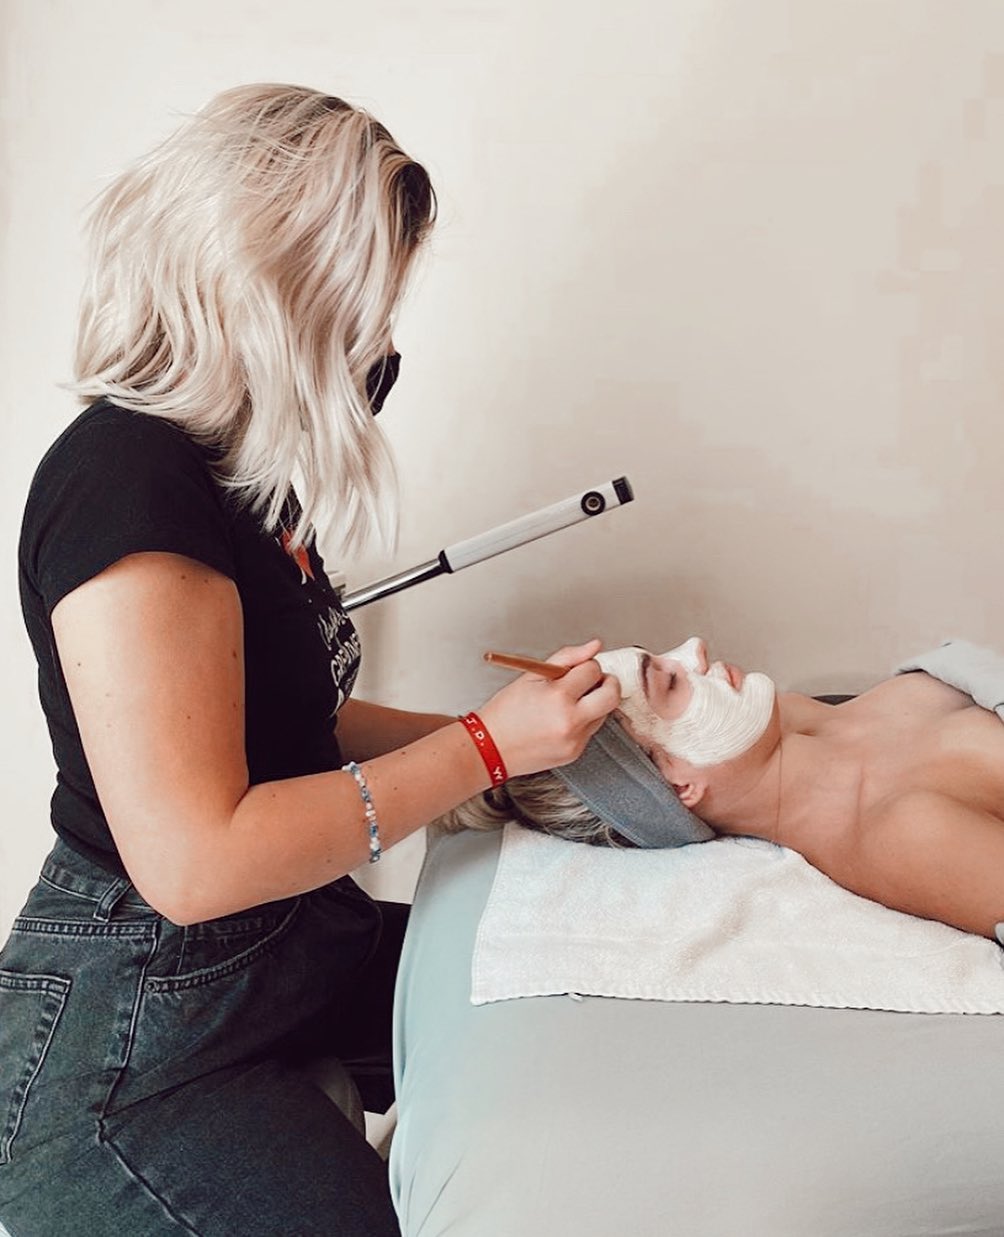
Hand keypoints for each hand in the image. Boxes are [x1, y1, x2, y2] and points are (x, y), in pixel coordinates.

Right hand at [477, 638, 620, 779]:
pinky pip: (590, 731)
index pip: (593, 670)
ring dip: (595, 702)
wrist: (489, 749)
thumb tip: (594, 646)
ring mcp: (575, 740)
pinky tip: (561, 719)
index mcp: (558, 696)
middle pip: (612, 695)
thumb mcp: (531, 677)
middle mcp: (570, 720)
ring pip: (604, 714)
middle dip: (608, 682)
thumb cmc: (504, 712)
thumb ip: (566, 658)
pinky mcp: (575, 753)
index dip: (587, 664)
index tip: (578, 668)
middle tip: (595, 680)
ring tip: (570, 701)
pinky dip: (583, 721)